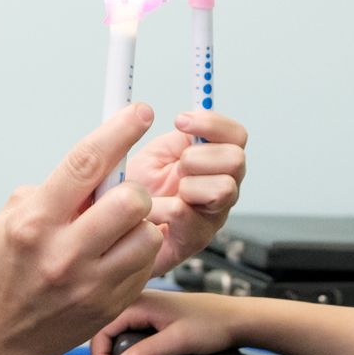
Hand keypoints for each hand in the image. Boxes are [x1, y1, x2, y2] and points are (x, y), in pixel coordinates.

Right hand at [0, 105, 164, 354]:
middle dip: (133, 190)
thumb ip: (55, 191)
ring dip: (139, 225)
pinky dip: (137, 254)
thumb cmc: (3, 269)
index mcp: (34, 222)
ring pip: (148, 234)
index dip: (119, 130)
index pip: (86, 163)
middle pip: (131, 200)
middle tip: (120, 196)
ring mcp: (90, 285)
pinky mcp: (109, 306)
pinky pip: (146, 265)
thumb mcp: (11, 219)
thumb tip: (100, 164)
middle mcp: (64, 254)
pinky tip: (113, 258)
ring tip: (115, 232)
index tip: (140, 111)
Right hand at [90, 286, 242, 354]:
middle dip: (104, 354)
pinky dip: (127, 345)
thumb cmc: (212, 324)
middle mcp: (141, 301)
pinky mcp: (156, 315)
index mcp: (141, 302)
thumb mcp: (178, 341)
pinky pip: (132, 329)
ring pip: (119, 329)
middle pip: (108, 328)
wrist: (236, 319)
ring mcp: (148, 308)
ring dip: (115, 350)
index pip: (104, 327)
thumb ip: (147, 353)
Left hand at [125, 110, 247, 272]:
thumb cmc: (139, 190)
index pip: (236, 135)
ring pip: (224, 188)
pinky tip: (150, 209)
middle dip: (199, 157)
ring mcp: (214, 214)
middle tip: (177, 167)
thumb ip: (180, 136)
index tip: (180, 120)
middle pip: (236, 160)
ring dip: (188, 185)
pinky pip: (185, 213)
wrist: (116, 226)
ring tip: (167, 192)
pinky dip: (159, 207)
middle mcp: (223, 185)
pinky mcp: (197, 238)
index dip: (212, 123)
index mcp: (215, 160)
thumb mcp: (158, 154)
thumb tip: (189, 116)